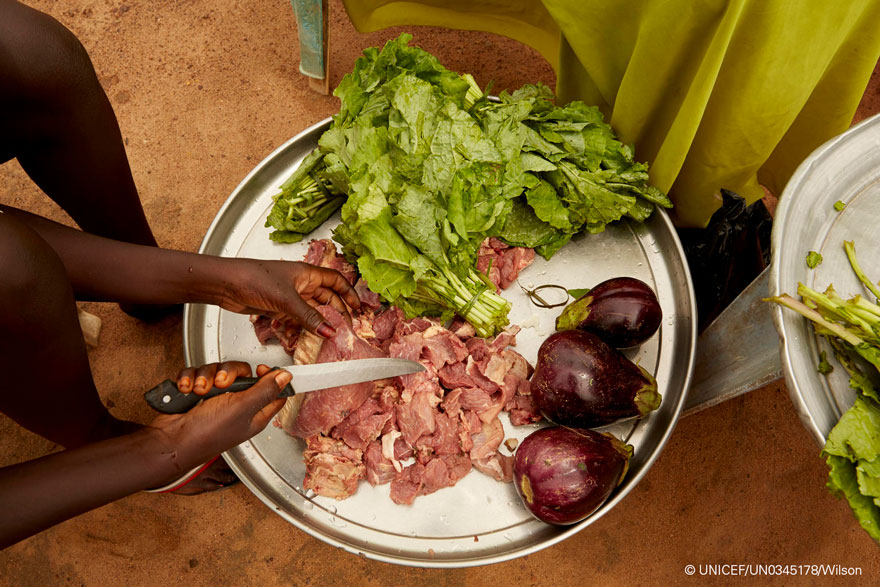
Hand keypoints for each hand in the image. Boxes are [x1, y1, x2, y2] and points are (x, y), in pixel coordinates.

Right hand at [148, 364, 288, 472]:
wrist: (170, 441)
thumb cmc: (207, 433)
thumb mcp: (242, 409)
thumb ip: (265, 391)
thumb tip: (286, 377)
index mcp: (254, 412)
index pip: (273, 390)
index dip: (270, 376)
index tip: (260, 370)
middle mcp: (236, 405)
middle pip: (242, 373)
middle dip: (229, 373)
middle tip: (221, 384)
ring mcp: (215, 398)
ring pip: (217, 370)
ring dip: (206, 377)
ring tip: (199, 391)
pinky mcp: (196, 392)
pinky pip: (197, 373)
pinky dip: (190, 378)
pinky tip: (187, 389)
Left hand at [218, 259, 359, 335]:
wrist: (227, 285)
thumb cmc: (254, 279)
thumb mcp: (287, 300)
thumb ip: (310, 317)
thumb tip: (329, 331)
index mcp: (307, 273)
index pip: (335, 281)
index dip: (348, 293)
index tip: (358, 307)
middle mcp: (300, 284)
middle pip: (326, 298)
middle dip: (336, 312)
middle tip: (345, 327)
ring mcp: (289, 297)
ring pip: (312, 311)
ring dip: (319, 323)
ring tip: (328, 336)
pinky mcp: (278, 308)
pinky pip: (297, 319)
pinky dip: (302, 328)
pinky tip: (304, 337)